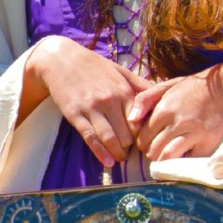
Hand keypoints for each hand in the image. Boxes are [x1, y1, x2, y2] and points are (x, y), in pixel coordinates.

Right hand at [25, 37, 146, 167]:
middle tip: (132, 154)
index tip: (143, 141)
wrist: (61, 59)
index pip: (140, 120)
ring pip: (109, 138)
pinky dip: (99, 152)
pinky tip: (107, 162)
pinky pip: (89, 137)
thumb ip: (140, 85)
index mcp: (124, 90)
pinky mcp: (75, 114)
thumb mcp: (120, 71)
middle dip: (130, 147)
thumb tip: (161, 94)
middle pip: (126, 133)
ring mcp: (92, 108)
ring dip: (117, 153)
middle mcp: (110, 100)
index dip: (143, 134)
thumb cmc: (94, 66)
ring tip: (120, 159)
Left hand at [129, 53, 222, 161]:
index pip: (143, 136)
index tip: (148, 142)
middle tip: (155, 150)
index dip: (143, 142)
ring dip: (163, 160)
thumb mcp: (167, 86)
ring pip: (167, 157)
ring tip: (165, 156)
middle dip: (151, 152)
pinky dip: (184, 161)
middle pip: (153, 149)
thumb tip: (130, 120)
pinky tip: (183, 155)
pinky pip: (189, 160)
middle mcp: (178, 122)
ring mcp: (194, 133)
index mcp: (165, 109)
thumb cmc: (193, 87)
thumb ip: (145, 99)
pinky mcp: (208, 142)